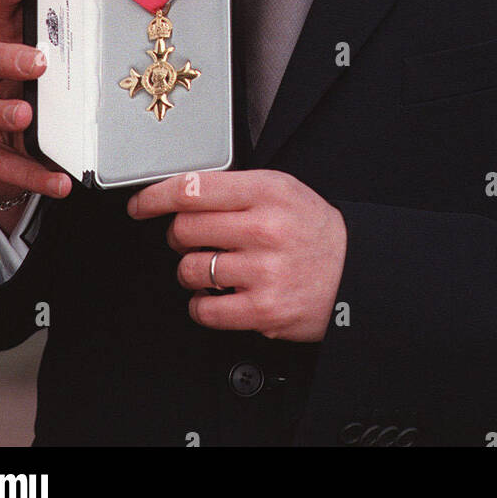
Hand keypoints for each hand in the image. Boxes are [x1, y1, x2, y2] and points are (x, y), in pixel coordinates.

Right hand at [0, 0, 71, 229]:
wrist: (7, 161)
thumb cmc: (42, 103)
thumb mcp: (56, 76)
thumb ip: (76, 57)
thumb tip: (130, 33)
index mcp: (8, 49)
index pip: (0, 14)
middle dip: (9, 56)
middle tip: (37, 62)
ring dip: (6, 112)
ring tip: (27, 117)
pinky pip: (4, 163)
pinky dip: (32, 173)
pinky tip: (58, 180)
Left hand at [128, 170, 346, 342]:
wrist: (355, 272)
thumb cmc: (313, 230)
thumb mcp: (282, 190)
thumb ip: (235, 189)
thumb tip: (181, 195)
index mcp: (267, 191)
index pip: (193, 188)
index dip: (156, 196)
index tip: (141, 204)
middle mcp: (264, 228)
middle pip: (184, 228)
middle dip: (179, 235)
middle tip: (193, 240)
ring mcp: (263, 271)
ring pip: (190, 270)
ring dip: (191, 272)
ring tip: (212, 269)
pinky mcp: (263, 310)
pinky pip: (205, 310)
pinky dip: (202, 305)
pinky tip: (218, 296)